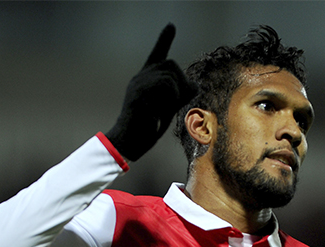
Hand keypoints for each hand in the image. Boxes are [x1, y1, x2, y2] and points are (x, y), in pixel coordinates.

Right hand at [105, 23, 196, 160]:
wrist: (128, 142)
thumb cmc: (147, 128)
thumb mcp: (168, 108)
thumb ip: (180, 95)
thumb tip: (196, 85)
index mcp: (146, 79)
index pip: (157, 55)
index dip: (164, 39)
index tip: (171, 25)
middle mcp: (140, 78)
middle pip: (171, 65)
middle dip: (180, 84)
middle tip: (175, 103)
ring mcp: (138, 85)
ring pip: (169, 78)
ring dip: (174, 96)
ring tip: (160, 112)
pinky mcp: (139, 94)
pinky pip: (164, 89)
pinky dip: (168, 102)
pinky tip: (156, 114)